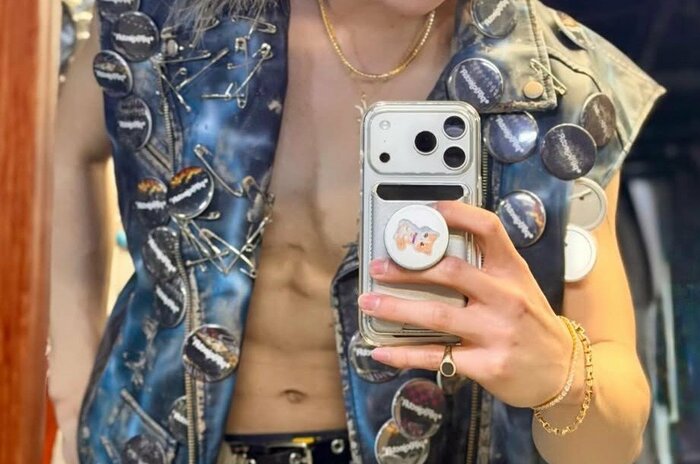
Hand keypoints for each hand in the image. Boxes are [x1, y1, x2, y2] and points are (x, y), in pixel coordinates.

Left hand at [358, 201, 574, 407]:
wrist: (563, 371)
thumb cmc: (531, 323)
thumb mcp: (519, 287)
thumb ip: (486, 269)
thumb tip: (433, 252)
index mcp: (513, 271)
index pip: (488, 229)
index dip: (456, 214)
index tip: (426, 211)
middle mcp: (506, 297)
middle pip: (451, 272)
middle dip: (408, 269)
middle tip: (378, 267)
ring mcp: (496, 332)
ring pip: (437, 315)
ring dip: (397, 308)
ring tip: (369, 303)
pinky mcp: (486, 365)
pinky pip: (437, 356)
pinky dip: (404, 354)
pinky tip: (382, 351)